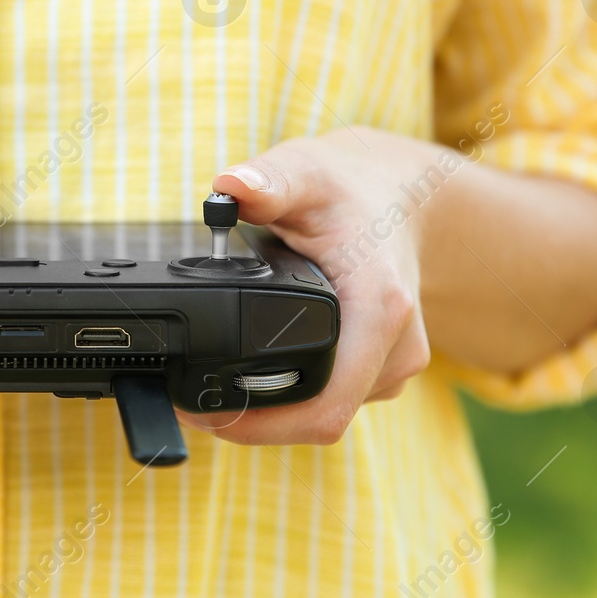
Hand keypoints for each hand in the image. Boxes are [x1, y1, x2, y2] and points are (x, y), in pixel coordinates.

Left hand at [182, 127, 433, 445]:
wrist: (402, 196)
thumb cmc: (351, 188)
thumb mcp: (306, 171)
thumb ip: (269, 181)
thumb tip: (232, 186)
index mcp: (380, 310)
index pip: (326, 406)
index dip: (261, 426)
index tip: (206, 413)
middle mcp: (397, 348)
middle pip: (321, 420)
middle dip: (256, 422)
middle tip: (194, 402)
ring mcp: (394, 363)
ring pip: (326, 414)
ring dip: (274, 413)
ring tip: (218, 381)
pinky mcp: (383, 368)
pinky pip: (334, 400)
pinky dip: (293, 397)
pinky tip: (256, 373)